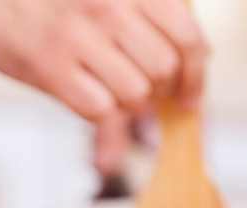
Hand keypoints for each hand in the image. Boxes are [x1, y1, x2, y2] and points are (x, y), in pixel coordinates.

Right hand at [0, 0, 207, 120]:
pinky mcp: (50, 68)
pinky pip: (101, 113)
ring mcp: (80, 37)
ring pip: (135, 95)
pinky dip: (109, 139)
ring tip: (110, 106)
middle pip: (163, 70)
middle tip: (143, 102)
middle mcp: (110, 6)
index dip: (196, 74)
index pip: (188, 36)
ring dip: (128, 111)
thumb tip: (177, 65)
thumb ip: (135, 15)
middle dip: (158, 94)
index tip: (190, 96)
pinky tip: (105, 155)